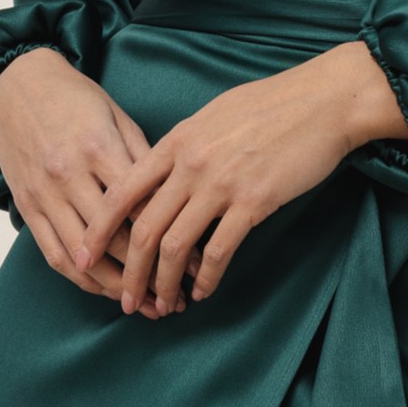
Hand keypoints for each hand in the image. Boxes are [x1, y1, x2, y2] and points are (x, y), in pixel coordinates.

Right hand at [0, 48, 155, 298]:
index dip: (173, 242)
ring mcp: (45, 193)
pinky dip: (79, 278)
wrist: (17, 84)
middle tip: (176, 297)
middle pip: (116, 240)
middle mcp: (69, 175)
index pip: (142, 209)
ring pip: (83, 256)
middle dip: (149, 274)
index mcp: (99, 148)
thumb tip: (176, 200)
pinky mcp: (26, 205)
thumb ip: (144, 158)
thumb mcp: (117, 117)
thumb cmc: (76, 98)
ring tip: (145, 304)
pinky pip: (53, 252)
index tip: (199, 265)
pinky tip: (104, 290)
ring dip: (116, 286)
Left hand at [73, 39, 407, 318]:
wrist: (323, 101)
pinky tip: (204, 292)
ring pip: (176, 247)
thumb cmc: (273, 104)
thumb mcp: (214, 115)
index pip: (121, 192)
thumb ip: (186, 145)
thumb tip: (167, 169)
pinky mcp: (254, 202)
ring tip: (164, 305)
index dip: (99, 229)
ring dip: (165, 284)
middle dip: (130, 272)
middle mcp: (190, 165)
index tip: (84, 255)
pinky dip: (208, 278)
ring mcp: (220, 184)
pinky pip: (219, 251)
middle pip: (143, 229)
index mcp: (176, 142)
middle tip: (125, 300)